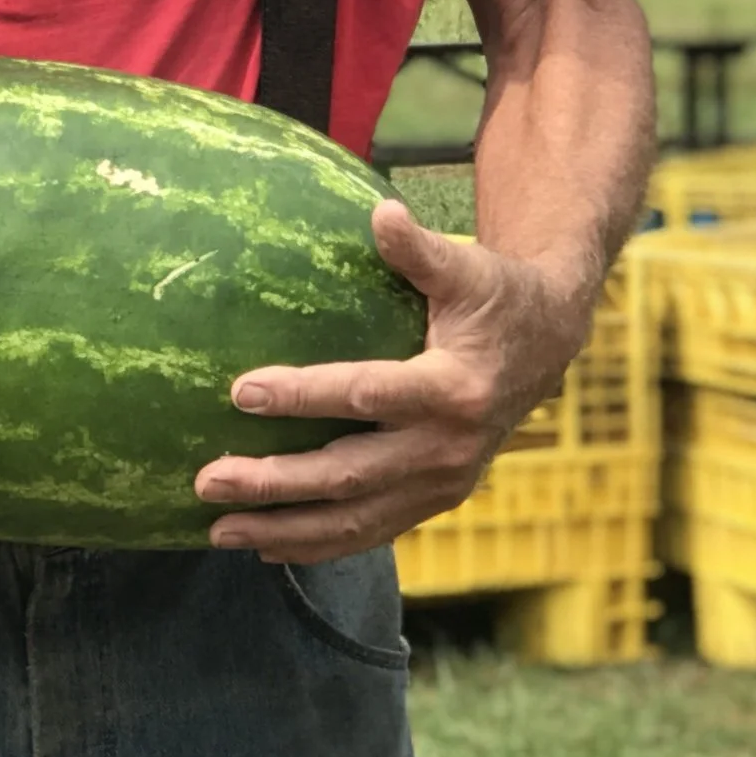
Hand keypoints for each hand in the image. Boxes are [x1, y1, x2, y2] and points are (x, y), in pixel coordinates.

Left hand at [195, 201, 594, 563]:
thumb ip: (420, 250)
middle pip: (349, 475)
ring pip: (355, 519)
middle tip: (207, 479)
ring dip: (284, 528)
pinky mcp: (435, 500)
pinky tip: (264, 545)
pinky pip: (371, 532)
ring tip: (218, 530)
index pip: (367, 395)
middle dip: (275, 483)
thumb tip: (381, 211)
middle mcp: (448, 448)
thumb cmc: (496, 297)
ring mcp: (442, 484)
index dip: (304, 396)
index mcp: (455, 389)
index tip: (241, 391)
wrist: (548, 347)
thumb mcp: (467, 268)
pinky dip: (318, 544)